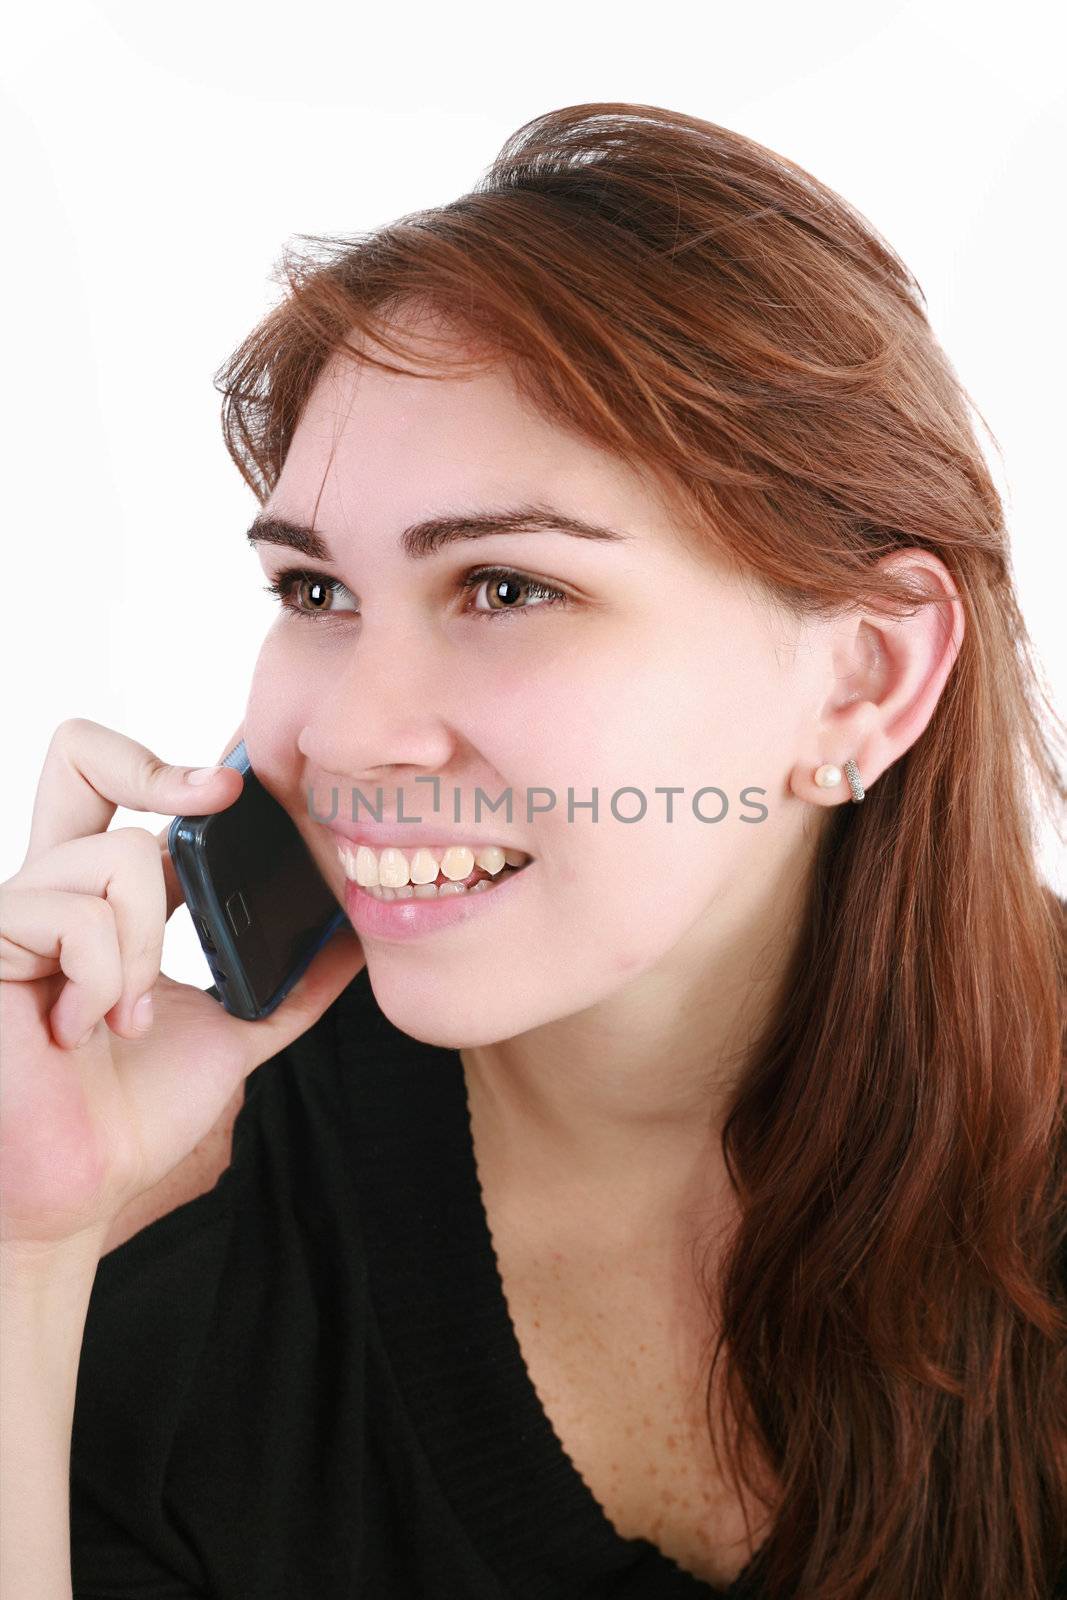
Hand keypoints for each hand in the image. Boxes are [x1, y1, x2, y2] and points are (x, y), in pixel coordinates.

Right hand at [0, 718, 364, 1253]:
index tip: (242, 782)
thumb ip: (286, 982)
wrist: (80, 1186)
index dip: (176, 763)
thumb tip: (354, 938)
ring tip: (128, 1016)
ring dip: (148, 948)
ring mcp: (17, 910)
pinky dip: (104, 978)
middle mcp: (54, 887)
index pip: (119, 784)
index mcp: (104, 898)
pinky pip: (74, 916)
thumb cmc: (133, 1114)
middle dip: (159, 764)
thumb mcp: (234, 1031)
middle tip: (220, 799)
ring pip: (114, 857)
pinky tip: (84, 1029)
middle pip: (77, 752)